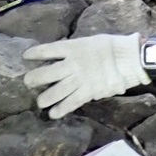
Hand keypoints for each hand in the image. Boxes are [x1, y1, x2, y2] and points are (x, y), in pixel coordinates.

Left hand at [23, 33, 150, 119]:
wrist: (129, 58)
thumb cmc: (111, 46)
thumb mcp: (90, 42)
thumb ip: (76, 51)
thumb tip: (65, 57)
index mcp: (73, 48)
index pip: (47, 50)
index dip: (35, 54)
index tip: (26, 57)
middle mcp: (72, 64)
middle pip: (46, 73)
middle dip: (34, 79)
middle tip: (28, 83)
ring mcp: (79, 79)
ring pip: (56, 91)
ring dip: (45, 98)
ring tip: (40, 102)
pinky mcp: (88, 92)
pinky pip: (71, 103)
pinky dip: (61, 109)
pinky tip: (53, 114)